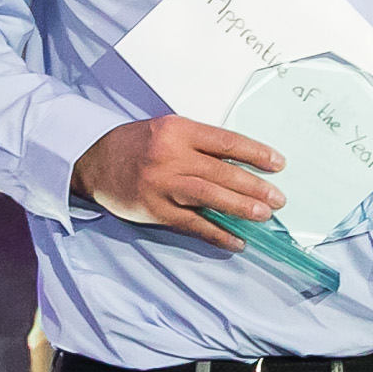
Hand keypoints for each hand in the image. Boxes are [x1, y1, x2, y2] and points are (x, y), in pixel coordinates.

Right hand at [74, 115, 283, 247]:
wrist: (94, 161)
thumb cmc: (136, 144)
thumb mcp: (167, 130)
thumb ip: (199, 143)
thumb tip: (241, 164)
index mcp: (178, 130)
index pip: (226, 141)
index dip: (255, 153)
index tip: (278, 163)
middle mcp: (170, 156)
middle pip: (221, 172)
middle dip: (254, 186)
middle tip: (278, 198)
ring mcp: (161, 185)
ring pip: (209, 197)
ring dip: (240, 207)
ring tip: (264, 215)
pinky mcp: (154, 209)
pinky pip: (192, 224)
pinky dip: (217, 233)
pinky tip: (237, 240)